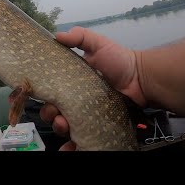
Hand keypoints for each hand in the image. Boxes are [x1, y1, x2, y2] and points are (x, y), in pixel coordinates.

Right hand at [40, 26, 144, 150]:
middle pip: (53, 112)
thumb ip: (80, 37)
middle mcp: (74, 100)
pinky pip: (80, 140)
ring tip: (66, 126)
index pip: (50, 92)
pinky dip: (71, 146)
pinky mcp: (95, 128)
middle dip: (50, 115)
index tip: (42, 97)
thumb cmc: (120, 62)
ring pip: (63, 127)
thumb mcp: (99, 44)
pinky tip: (70, 148)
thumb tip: (57, 35)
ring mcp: (85, 116)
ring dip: (59, 128)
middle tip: (56, 114)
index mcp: (70, 83)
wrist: (142, 81)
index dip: (43, 96)